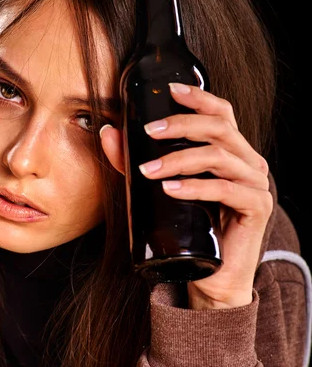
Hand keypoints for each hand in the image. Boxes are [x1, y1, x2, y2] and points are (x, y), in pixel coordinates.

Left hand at [100, 82, 272, 309]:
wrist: (210, 276)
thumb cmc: (188, 228)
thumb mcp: (160, 187)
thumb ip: (135, 161)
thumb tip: (109, 132)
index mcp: (231, 151)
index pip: (221, 113)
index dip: (199, 97)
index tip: (170, 90)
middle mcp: (248, 162)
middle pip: (220, 128)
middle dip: (181, 125)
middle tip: (148, 133)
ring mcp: (256, 184)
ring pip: (220, 156)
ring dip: (180, 159)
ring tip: (149, 170)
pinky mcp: (257, 208)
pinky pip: (226, 189)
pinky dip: (196, 186)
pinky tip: (172, 189)